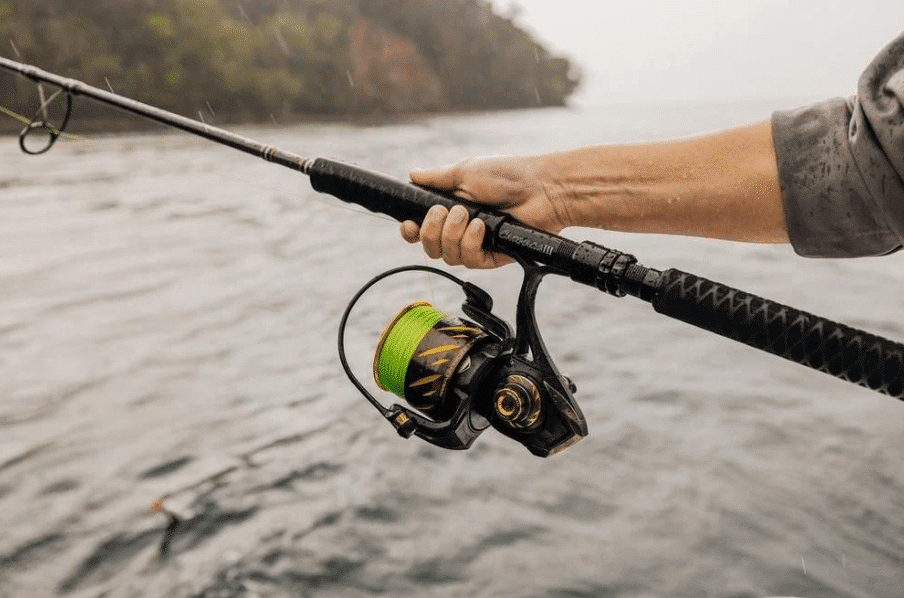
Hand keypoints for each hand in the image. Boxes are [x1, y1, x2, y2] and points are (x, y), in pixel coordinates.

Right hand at [400, 155, 569, 267]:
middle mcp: (460, 229)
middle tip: (444, 212)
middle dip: (431, 232)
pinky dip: (471, 243)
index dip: (411, 232)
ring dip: (452, 235)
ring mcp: (476, 244)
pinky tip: (480, 227)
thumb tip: (412, 174)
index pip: (421, 229)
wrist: (541, 188)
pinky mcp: (492, 256)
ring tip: (468, 215)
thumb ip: (437, 178)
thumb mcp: (466, 171)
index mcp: (450, 209)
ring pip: (448, 256)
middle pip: (430, 247)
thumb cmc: (507, 175)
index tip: (409, 224)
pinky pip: (470, 260)